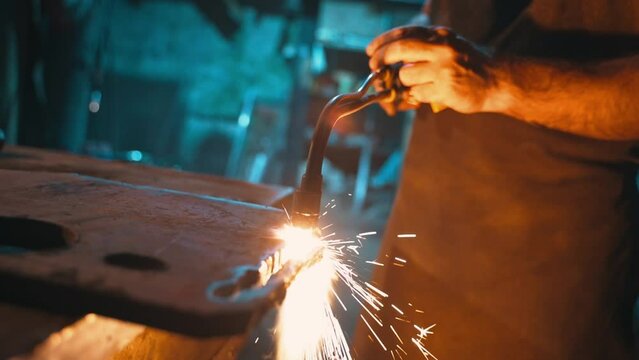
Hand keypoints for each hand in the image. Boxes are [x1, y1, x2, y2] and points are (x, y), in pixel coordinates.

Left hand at [367, 26, 496, 113]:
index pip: (404, 34)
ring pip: (406, 75)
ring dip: (406, 82)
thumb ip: (423, 47)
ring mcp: (443, 69)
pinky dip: (418, 95)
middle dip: (382, 59)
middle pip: (399, 50)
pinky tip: (431, 93)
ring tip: (420, 83)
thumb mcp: (448, 45)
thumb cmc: (466, 64)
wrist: (495, 81)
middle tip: (375, 67)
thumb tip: (389, 54)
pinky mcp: (445, 89)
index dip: (382, 42)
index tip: (370, 51)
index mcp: (439, 35)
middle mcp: (441, 49)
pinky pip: (417, 93)